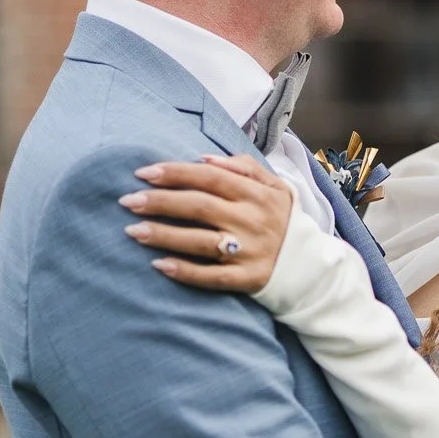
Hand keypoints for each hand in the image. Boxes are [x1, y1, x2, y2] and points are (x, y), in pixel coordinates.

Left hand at [119, 156, 293, 292]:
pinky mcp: (248, 279)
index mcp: (256, 194)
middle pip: (199, 206)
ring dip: (164, 236)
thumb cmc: (281, 220)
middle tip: (127, 200)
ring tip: (132, 231)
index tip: (143, 173)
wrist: (312, 265)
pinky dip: (185, 272)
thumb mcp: (274, 186)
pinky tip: (159, 265)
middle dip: (160, 202)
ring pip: (200, 242)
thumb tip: (203, 158)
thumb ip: (242, 167)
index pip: (209, 177)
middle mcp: (251, 221)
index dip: (175, 173)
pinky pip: (212, 277)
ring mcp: (249, 251)